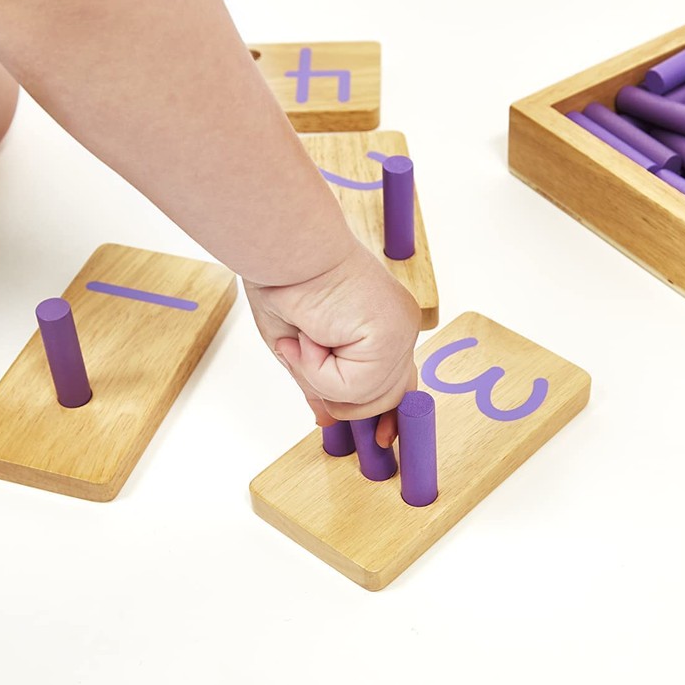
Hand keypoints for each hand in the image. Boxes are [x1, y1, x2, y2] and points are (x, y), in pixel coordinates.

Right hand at [244, 244, 419, 446]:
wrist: (284, 243)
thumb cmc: (283, 276)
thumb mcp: (300, 344)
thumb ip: (318, 381)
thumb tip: (327, 418)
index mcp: (384, 322)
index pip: (400, 378)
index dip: (390, 414)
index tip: (384, 440)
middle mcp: (400, 326)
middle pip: (384, 397)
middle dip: (334, 393)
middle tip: (299, 351)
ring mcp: (400, 331)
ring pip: (366, 398)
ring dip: (319, 376)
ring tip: (303, 335)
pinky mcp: (390, 336)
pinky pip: (354, 388)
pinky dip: (319, 369)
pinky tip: (311, 333)